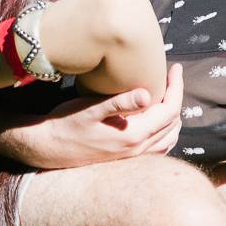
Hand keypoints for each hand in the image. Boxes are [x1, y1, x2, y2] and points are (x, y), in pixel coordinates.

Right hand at [4, 64, 184, 168]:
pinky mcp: (126, 157)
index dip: (176, 87)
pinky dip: (165, 131)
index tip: (175, 68)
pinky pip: (158, 147)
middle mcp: (138, 149)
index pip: (169, 110)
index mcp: (134, 135)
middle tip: (172, 76)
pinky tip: (157, 119)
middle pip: (173, 123)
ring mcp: (133, 156)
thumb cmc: (67, 124)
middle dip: (176, 97)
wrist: (49, 147)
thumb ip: (120, 102)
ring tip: (168, 93)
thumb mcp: (91, 109)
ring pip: (169, 137)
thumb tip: (147, 94)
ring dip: (173, 115)